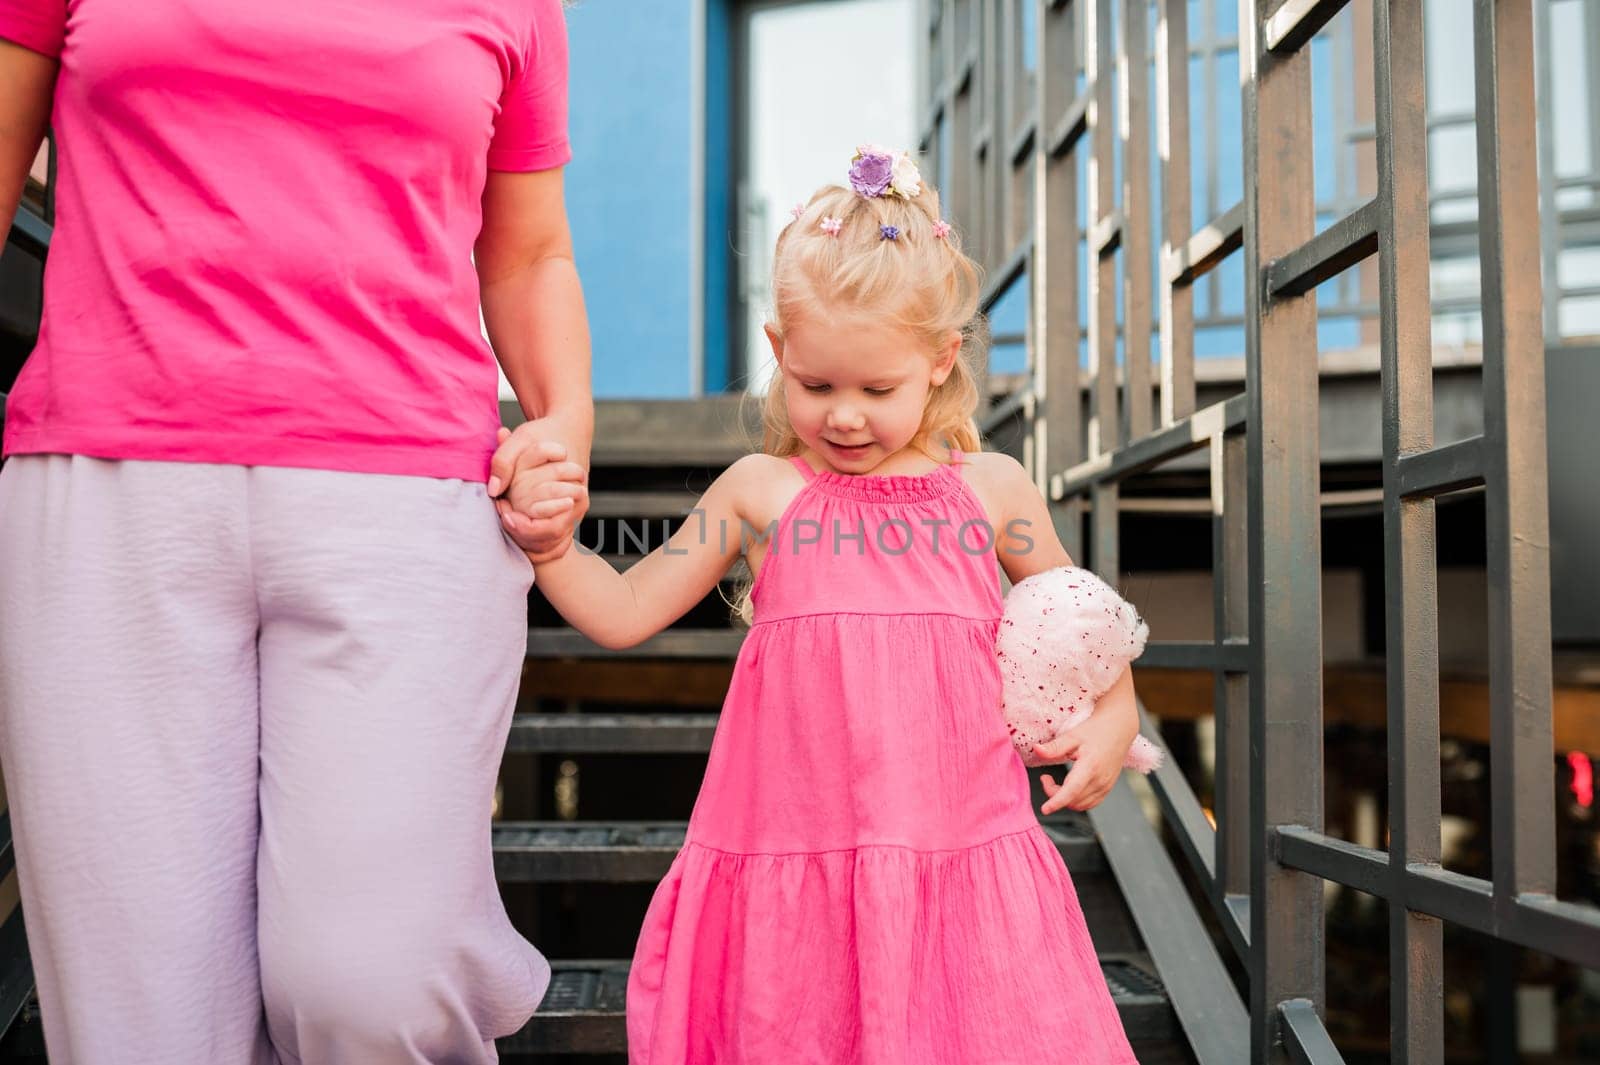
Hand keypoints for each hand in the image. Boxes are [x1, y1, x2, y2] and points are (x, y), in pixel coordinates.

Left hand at [490, 420, 589, 562]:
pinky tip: (516, 523)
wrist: (568, 426)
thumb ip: (504, 461)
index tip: (504, 513)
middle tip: (503, 516)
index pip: (549, 528)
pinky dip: (534, 538)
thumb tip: (494, 490)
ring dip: (527, 540)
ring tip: (507, 518)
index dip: (523, 527)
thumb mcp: (521, 439)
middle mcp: (578, 504)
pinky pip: (554, 539)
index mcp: (572, 490)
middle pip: (550, 541)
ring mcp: (575, 510)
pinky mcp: (569, 512)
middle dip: (523, 536)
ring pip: (553, 544)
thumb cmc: (544, 432)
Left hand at [1033, 708, 1137, 813]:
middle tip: (1046, 778)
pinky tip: (1069, 788)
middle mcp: (1100, 780)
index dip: (1057, 802)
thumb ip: (1054, 747)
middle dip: (1054, 794)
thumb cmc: (1095, 730)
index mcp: (1091, 766)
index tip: (1045, 809)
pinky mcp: (1108, 788)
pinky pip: (1090, 803)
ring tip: (1056, 782)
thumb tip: (1036, 750)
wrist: (1118, 728)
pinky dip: (1076, 801)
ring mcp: (1106, 786)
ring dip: (1065, 799)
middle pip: (1073, 800)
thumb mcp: (1073, 735)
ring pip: (1080, 805)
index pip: (1072, 791)